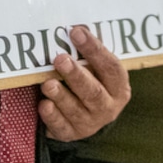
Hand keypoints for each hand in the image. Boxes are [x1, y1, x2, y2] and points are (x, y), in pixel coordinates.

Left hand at [39, 26, 131, 141]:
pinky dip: (52, 116)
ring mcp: (90, 123)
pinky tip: (44, 105)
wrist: (84, 118)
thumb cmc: (90, 83)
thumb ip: (87, 55)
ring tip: (48, 83)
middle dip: (76, 75)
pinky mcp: (71, 133)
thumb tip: (75, 28)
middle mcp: (108, 107)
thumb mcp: (95, 70)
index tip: (76, 32)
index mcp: (118, 86)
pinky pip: (61, 126)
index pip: (110, 66)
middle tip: (60, 59)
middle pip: (93, 91)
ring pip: (76, 109)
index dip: (94, 49)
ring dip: (61, 95)